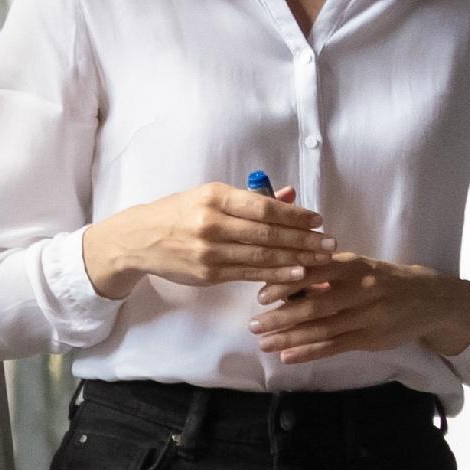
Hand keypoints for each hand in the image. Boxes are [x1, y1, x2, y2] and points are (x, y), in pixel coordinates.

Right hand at [83, 184, 332, 299]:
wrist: (139, 240)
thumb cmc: (179, 214)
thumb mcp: (211, 197)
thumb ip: (251, 198)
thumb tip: (289, 194)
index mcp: (215, 197)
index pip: (263, 207)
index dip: (294, 215)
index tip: (317, 220)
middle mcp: (212, 222)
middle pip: (267, 233)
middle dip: (303, 240)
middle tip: (330, 244)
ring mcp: (209, 250)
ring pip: (261, 256)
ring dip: (295, 259)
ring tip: (321, 260)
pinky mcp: (207, 273)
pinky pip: (248, 274)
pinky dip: (275, 275)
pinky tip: (296, 275)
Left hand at [253, 253, 469, 364]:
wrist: (428, 299)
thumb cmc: (383, 280)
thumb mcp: (359, 267)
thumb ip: (327, 272)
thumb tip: (285, 279)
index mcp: (353, 265)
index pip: (314, 272)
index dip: (286, 284)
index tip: (261, 294)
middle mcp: (360, 289)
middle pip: (315, 304)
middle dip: (281, 316)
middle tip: (254, 324)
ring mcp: (367, 316)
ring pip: (322, 328)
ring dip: (290, 337)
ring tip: (264, 343)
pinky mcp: (371, 338)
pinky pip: (335, 346)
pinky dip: (309, 352)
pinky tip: (288, 356)